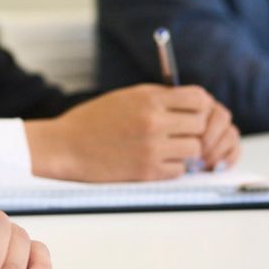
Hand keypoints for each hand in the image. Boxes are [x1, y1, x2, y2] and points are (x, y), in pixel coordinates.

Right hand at [23, 84, 235, 181]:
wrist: (65, 146)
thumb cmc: (94, 120)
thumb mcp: (127, 97)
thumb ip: (159, 98)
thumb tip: (194, 104)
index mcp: (149, 99)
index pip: (198, 98)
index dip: (202, 106)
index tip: (195, 113)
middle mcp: (154, 121)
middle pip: (201, 125)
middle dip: (195, 130)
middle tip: (182, 134)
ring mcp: (152, 148)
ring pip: (194, 150)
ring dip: (186, 151)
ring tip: (168, 149)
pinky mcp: (147, 171)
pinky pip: (179, 170)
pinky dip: (173, 167)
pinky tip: (156, 161)